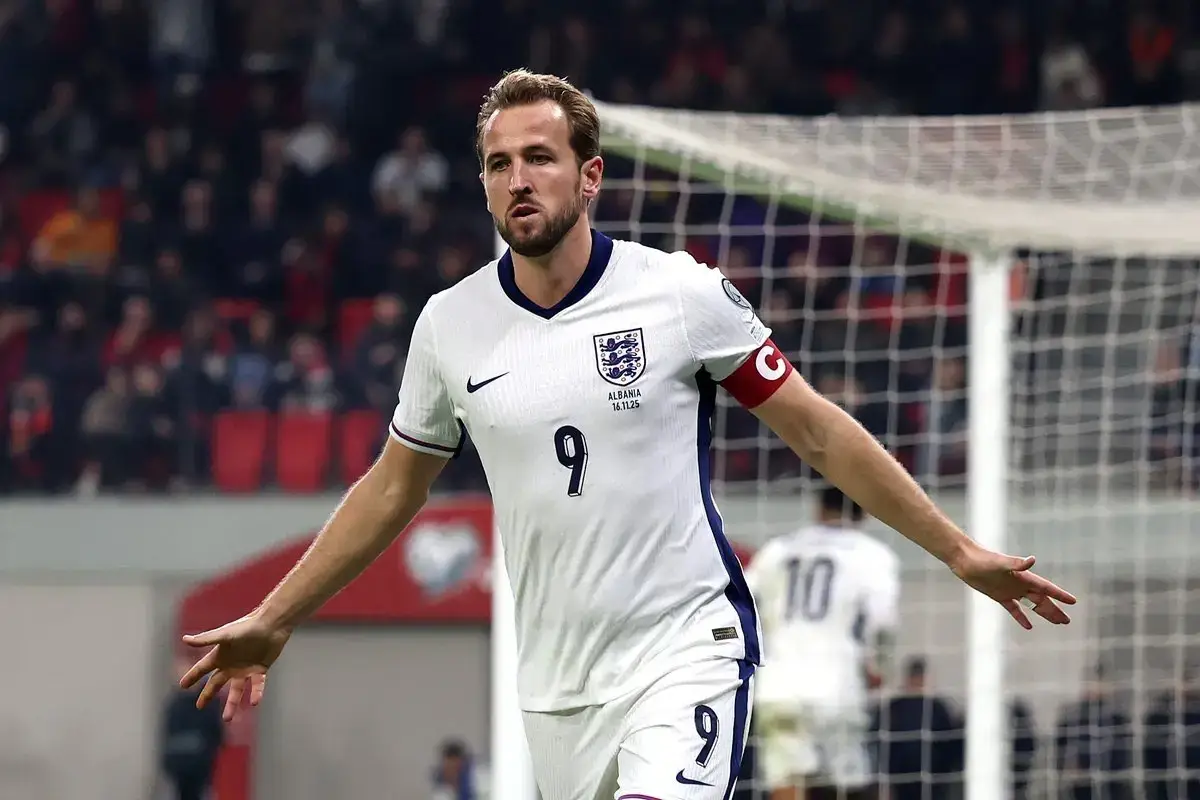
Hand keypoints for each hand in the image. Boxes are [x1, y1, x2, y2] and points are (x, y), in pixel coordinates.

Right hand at [180, 613, 291, 720]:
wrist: (271, 624)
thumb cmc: (247, 627)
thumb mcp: (225, 634)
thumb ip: (206, 639)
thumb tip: (184, 640)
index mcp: (220, 655)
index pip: (202, 668)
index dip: (192, 676)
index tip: (182, 686)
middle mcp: (231, 664)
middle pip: (216, 682)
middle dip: (208, 694)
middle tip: (199, 706)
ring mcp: (245, 668)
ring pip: (237, 690)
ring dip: (232, 703)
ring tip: (227, 719)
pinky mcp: (260, 669)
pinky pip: (257, 685)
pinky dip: (256, 693)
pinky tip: (254, 703)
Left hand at [950, 545, 1076, 628]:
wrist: (964, 559)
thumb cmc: (982, 559)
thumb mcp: (999, 563)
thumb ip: (1016, 563)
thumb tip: (1032, 560)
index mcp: (1023, 577)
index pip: (1046, 588)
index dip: (1059, 595)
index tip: (1073, 602)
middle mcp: (1019, 584)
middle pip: (1041, 600)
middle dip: (1055, 610)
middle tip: (1067, 621)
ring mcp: (1010, 590)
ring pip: (1031, 605)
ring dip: (1043, 613)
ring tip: (1056, 622)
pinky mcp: (998, 595)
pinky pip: (1013, 608)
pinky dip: (1021, 617)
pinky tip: (1029, 626)